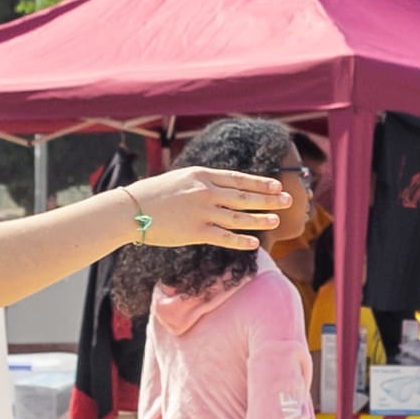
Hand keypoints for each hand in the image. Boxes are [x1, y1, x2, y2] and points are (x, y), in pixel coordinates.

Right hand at [139, 164, 292, 243]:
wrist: (131, 208)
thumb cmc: (155, 193)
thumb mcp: (182, 178)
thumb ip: (204, 182)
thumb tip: (224, 186)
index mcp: (202, 175)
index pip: (238, 179)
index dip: (260, 183)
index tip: (276, 185)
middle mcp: (205, 192)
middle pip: (244, 196)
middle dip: (268, 199)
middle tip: (288, 200)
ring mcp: (202, 213)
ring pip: (239, 217)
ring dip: (260, 219)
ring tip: (276, 220)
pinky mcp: (196, 233)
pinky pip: (224, 238)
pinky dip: (241, 241)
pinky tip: (255, 243)